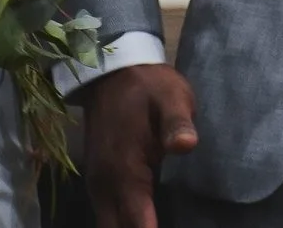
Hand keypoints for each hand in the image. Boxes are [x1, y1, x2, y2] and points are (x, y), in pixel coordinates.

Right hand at [82, 61, 199, 227]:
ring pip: (109, 225)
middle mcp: (106, 184)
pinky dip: (121, 224)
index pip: (138, 223)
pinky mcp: (97, 180)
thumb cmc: (149, 86)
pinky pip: (107, 216)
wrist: (111, 70)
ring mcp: (98, 184)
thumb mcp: (171, 97)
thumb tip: (185, 145)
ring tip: (155, 226)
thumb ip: (177, 123)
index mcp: (125, 170)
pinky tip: (142, 222)